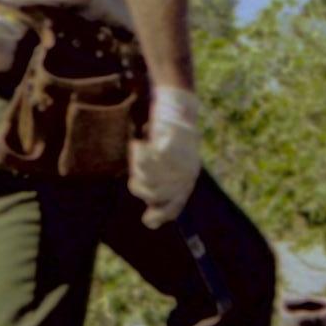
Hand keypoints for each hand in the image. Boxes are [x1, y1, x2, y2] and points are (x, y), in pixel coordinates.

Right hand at [132, 86, 203, 226]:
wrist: (178, 105)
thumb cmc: (168, 135)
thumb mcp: (166, 164)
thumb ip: (160, 184)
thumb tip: (151, 215)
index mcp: (188, 179)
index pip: (174, 208)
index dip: (160, 216)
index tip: (147, 220)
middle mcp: (188, 174)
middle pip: (155, 194)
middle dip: (140, 183)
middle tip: (136, 166)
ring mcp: (181, 162)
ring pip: (148, 178)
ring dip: (138, 165)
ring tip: (138, 150)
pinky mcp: (171, 148)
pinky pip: (147, 160)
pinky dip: (139, 151)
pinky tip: (139, 141)